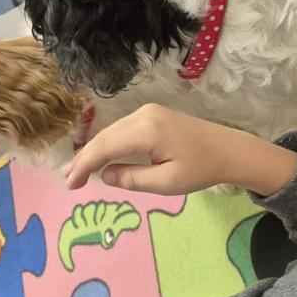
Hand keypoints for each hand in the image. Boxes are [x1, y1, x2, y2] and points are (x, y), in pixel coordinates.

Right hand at [62, 104, 296, 196]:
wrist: (229, 150)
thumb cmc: (200, 168)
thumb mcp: (166, 182)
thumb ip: (132, 179)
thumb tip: (105, 175)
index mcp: (147, 131)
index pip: (105, 147)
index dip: (84, 165)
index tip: (71, 184)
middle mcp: (143, 115)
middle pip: (104, 137)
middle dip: (84, 158)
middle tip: (68, 181)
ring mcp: (147, 112)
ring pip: (110, 132)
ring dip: (94, 151)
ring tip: (78, 172)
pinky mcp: (151, 115)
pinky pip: (121, 130)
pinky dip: (108, 145)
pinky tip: (100, 159)